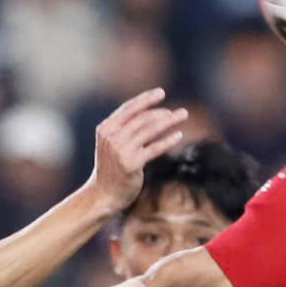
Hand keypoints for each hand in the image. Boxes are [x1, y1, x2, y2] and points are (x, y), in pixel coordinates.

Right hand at [88, 88, 190, 214]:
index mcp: (105, 129)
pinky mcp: (131, 164)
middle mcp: (112, 138)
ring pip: (150, 130)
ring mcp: (121, 151)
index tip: (161, 92)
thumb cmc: (111, 167)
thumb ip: (124, 128)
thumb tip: (151, 112)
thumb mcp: (111, 144)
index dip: (146, 99)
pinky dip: (168, 140)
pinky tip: (179, 135)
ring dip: (169, 121)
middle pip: (142, 118)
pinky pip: (154, 148)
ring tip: (183, 115)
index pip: (128, 109)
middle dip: (162, 112)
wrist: (102, 194)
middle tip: (180, 112)